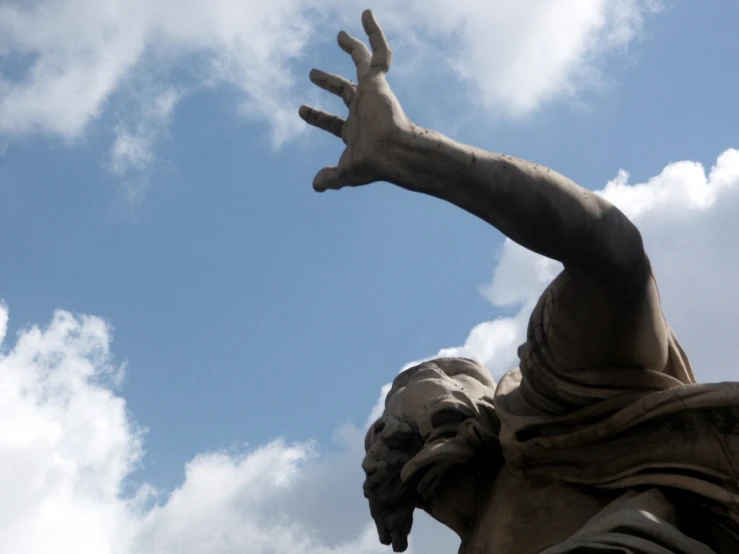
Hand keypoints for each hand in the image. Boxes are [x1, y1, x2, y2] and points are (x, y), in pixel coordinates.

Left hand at [299, 9, 411, 191]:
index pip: (332, 122)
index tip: (302, 110)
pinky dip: (374, 33)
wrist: (394, 152)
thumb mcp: (346, 173)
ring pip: (362, 64)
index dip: (316, 116)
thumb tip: (316, 186)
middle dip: (327, 83)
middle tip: (311, 74)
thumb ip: (331, 178)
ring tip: (341, 35)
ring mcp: (371, 94)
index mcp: (355, 131)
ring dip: (353, 49)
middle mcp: (362, 110)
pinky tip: (366, 15)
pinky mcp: (378, 81)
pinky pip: (378, 52)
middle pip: (343, 91)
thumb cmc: (373, 164)